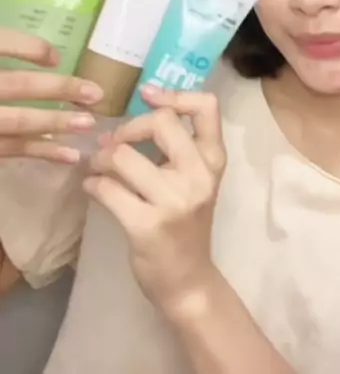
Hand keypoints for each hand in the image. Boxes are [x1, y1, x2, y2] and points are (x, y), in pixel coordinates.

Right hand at [0, 28, 102, 161]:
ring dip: (56, 122)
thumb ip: (5, 45)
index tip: (57, 57)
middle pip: (19, 85)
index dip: (30, 48)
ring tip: (89, 123)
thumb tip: (49, 52)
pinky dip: (42, 152)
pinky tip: (71, 155)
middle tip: (95, 93)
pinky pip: (13, 149)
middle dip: (58, 88)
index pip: (4, 43)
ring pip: (19, 121)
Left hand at [84, 88, 226, 318]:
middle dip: (129, 126)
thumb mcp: (197, 179)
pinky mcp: (147, 226)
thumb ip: (181, 146)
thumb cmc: (187, 223)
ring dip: (101, 157)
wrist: (188, 281)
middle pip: (162, 121)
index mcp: (213, 160)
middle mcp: (199, 176)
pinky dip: (92, 184)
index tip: (148, 97)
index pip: (207, 106)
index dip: (175, 93)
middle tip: (115, 141)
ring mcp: (174, 201)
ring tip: (98, 166)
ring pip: (124, 156)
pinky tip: (93, 188)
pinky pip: (107, 189)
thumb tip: (143, 105)